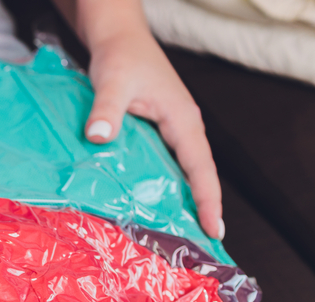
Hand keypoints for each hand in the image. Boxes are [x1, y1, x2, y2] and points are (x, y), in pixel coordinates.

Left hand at [80, 11, 223, 239]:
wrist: (117, 39)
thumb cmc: (120, 57)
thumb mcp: (112, 81)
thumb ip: (105, 109)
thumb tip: (99, 136)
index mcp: (182, 120)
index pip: (201, 167)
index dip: (208, 200)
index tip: (215, 230)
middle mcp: (183, 128)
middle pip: (197, 176)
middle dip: (202, 210)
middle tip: (201, 249)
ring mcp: (170, 132)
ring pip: (182, 174)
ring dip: (183, 203)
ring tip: (181, 239)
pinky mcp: (156, 134)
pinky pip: (166, 167)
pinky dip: (164, 189)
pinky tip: (154, 211)